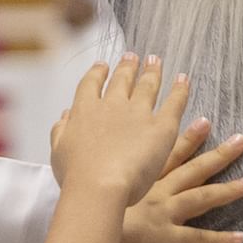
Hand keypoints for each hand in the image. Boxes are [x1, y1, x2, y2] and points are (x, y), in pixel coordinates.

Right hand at [50, 53, 195, 204]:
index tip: (102, 66)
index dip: (97, 73)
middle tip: (132, 57)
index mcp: (86, 110)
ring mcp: (138, 113)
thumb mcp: (59, 150)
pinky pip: (174, 102)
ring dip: (152, 71)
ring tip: (155, 61)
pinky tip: (183, 79)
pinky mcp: (161, 127)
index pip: (91, 84)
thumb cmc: (77, 175)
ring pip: (148, 85)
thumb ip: (61, 129)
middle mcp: (112, 105)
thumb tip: (66, 115)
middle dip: (127, 66)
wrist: (100, 186)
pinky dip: (180, 89)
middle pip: (122, 79)